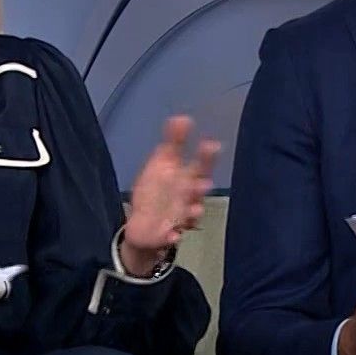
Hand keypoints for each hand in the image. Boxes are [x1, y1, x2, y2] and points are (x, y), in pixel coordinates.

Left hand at [122, 115, 220, 275]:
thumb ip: (173, 142)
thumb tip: (181, 117)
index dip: (206, 157)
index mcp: (187, 179)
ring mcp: (180, 218)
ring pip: (190, 215)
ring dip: (193, 211)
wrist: (144, 224)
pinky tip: (172, 235)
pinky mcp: (167, 235)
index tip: (211, 144)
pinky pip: (171, 237)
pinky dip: (172, 237)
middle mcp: (188, 199)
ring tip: (194, 208)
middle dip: (201, 187)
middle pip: (197, 191)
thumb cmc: (158, 191)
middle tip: (204, 181)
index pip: (200, 167)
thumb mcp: (162, 163)